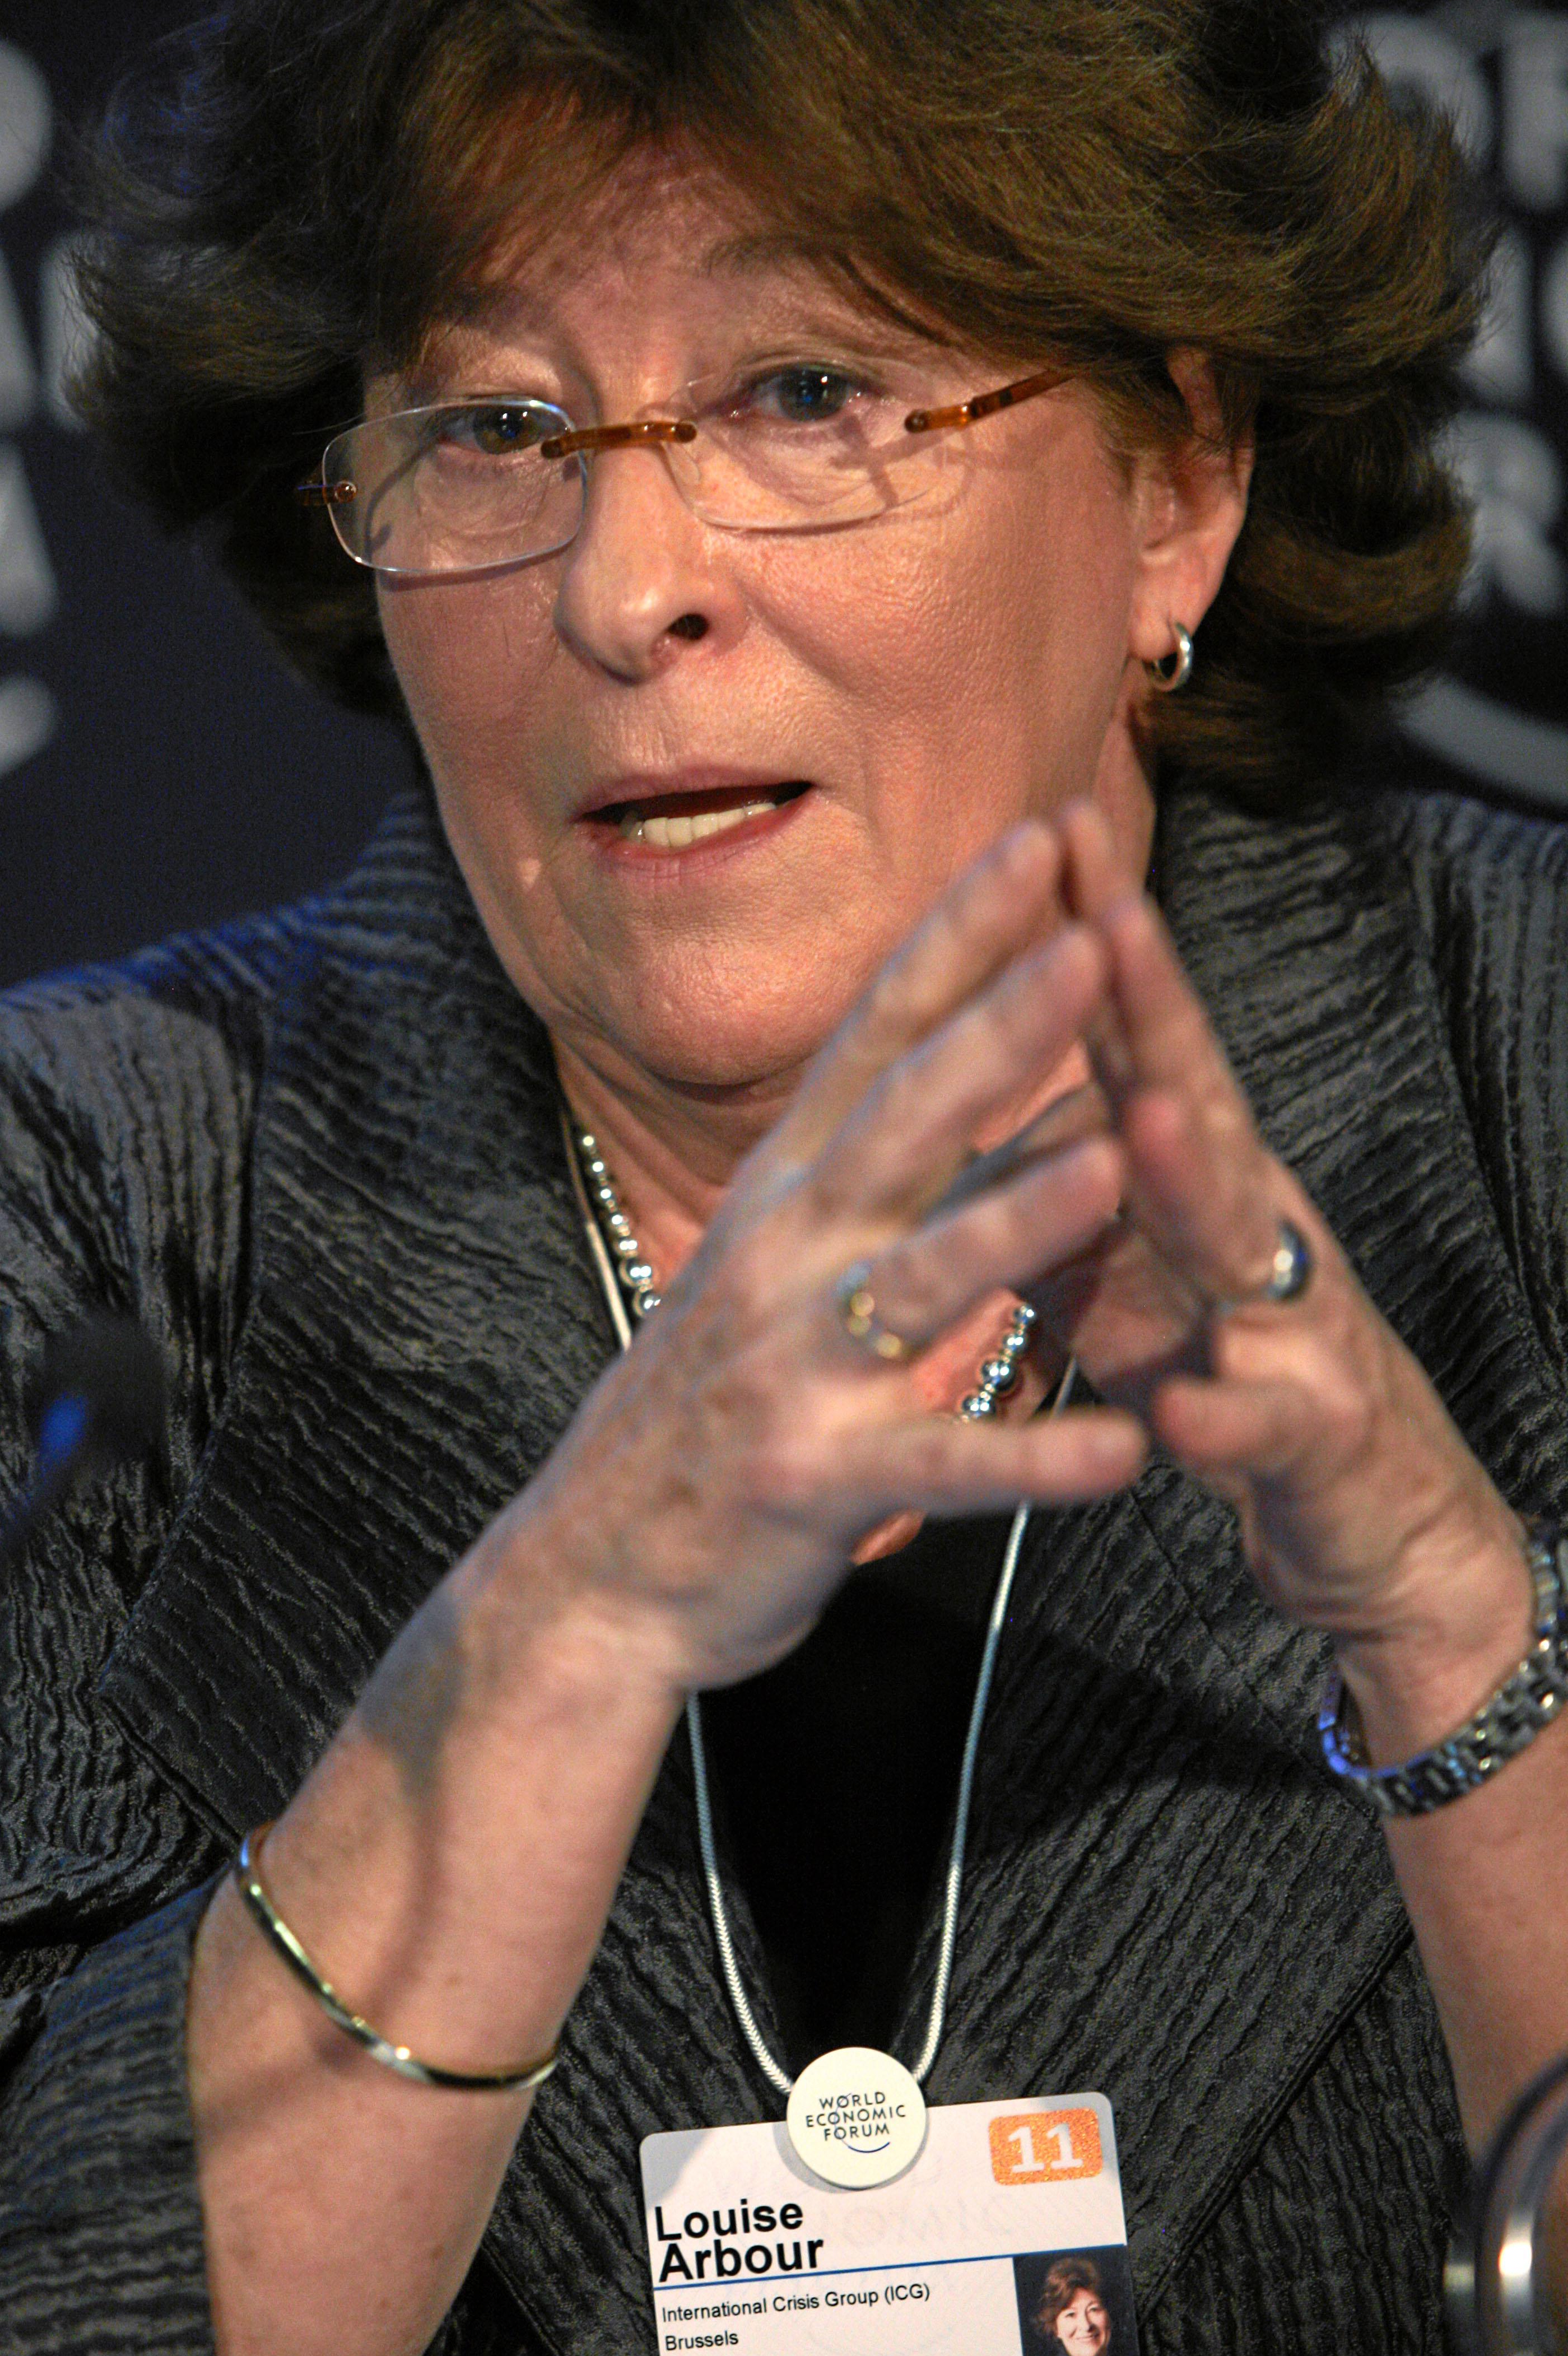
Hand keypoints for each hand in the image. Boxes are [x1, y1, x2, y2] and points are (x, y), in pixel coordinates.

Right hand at [526, 822, 1147, 1697]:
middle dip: (999, 1031)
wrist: (593, 1571)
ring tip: (1117, 1161)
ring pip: (920, 1281)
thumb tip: (975, 1059)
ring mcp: (792, 1369)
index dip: (955, 935)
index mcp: (784, 1192)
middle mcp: (783, 1257)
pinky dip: (1032, 1462)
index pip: (875, 1035)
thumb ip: (867, 1167)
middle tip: (1094, 943)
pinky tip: (1125, 1453)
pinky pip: (939, 1469)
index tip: (1041, 840)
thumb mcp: (775, 1258)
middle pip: (901, 1125)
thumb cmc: (711, 1405)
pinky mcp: (812, 1483)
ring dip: (1018, 1219)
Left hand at [1040, 802, 1528, 1714]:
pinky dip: (1226, 1416)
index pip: (1138, 1039)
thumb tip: (986, 1093)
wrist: (1370, 1527)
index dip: (1098, 939)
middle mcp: (1255, 1227)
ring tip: (1147, 1120)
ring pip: (1244, 1244)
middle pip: (1204, 1099)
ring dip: (1196, 1182)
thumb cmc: (1229, 1374)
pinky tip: (1191, 1410)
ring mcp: (1295, 1326)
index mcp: (1200, 1181)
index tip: (1053, 829)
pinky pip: (1262, 1426)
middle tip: (1111, 912)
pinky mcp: (1311, 1443)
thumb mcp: (1133, 1269)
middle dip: (1159, 1010)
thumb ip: (1067, 1185)